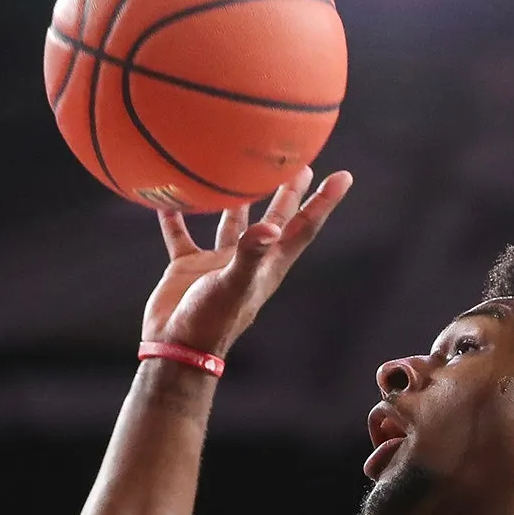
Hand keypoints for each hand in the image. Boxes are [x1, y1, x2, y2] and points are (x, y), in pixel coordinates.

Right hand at [141, 166, 352, 357]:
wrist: (175, 349)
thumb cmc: (211, 322)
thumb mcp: (234, 285)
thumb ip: (250, 255)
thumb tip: (269, 228)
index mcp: (269, 265)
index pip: (303, 228)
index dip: (323, 202)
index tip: (343, 176)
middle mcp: (248, 260)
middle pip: (276, 219)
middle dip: (289, 193)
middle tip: (300, 164)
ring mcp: (218, 263)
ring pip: (233, 224)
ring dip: (239, 200)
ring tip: (242, 170)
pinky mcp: (188, 267)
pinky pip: (182, 235)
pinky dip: (177, 217)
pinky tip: (170, 198)